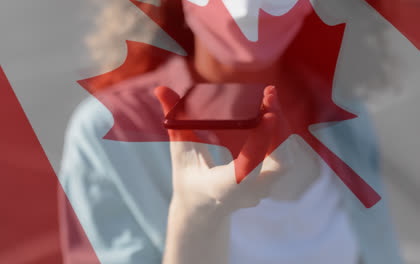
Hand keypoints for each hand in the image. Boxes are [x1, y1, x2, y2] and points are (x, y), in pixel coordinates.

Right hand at [155, 85, 285, 216]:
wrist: (203, 209)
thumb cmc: (189, 180)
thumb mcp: (180, 152)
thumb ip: (175, 121)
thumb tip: (160, 89)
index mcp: (223, 188)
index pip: (250, 166)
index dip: (262, 140)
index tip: (268, 112)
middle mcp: (249, 192)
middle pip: (280, 161)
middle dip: (279, 126)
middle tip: (269, 94)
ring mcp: (263, 189)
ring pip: (287, 157)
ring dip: (281, 125)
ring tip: (269, 98)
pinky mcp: (271, 181)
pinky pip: (284, 155)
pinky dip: (280, 132)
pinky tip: (270, 111)